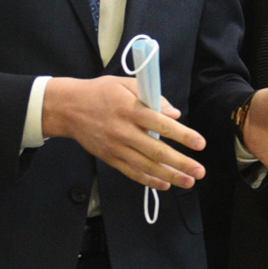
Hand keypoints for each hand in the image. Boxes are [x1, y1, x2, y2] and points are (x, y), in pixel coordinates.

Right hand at [43, 75, 204, 189]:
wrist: (67, 108)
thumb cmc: (99, 92)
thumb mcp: (125, 84)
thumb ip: (152, 97)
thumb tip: (174, 114)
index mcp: (129, 110)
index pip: (161, 124)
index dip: (183, 135)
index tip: (199, 143)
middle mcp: (123, 131)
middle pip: (156, 151)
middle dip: (181, 163)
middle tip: (199, 171)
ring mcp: (116, 147)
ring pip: (146, 166)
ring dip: (169, 176)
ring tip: (188, 181)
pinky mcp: (109, 157)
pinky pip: (131, 172)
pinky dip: (148, 180)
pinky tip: (165, 184)